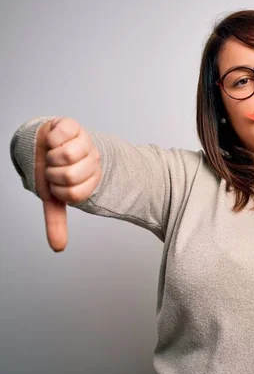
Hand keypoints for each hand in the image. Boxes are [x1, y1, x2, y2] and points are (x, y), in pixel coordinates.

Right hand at [35, 117, 101, 251]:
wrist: (42, 145)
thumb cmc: (50, 171)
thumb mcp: (54, 196)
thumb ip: (56, 220)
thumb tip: (58, 248)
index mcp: (91, 178)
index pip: (75, 195)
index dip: (60, 191)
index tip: (58, 186)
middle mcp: (92, 159)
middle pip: (69, 176)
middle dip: (53, 175)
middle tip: (54, 169)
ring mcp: (85, 141)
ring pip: (65, 156)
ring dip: (51, 157)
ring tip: (53, 155)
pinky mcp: (73, 125)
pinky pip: (61, 135)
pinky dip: (51, 139)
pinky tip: (54, 140)